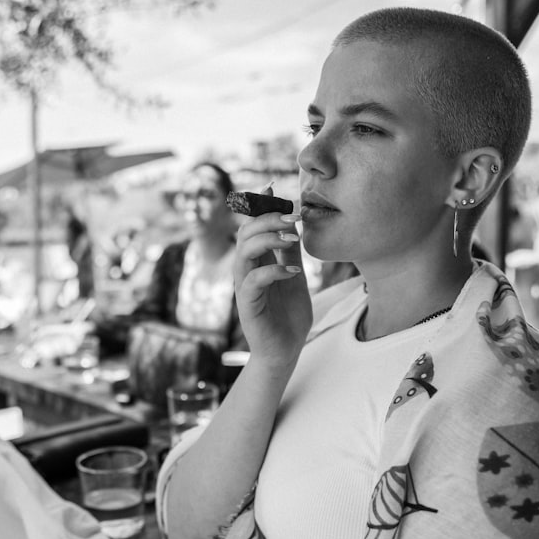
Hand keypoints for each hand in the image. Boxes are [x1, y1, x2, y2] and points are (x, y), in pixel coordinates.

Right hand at [233, 198, 311, 367]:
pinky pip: (253, 281)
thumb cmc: (288, 315)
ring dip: (268, 239)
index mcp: (256, 261)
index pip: (252, 226)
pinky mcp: (248, 305)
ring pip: (244, 252)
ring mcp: (244, 287)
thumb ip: (289, 252)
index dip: (259, 205)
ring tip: (291, 238)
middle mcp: (246, 270)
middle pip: (245, 233)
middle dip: (268, 219)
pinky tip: (293, 270)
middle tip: (294, 216)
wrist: (286, 351)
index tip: (273, 187)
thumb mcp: (294, 275)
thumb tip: (294, 222)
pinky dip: (273, 271)